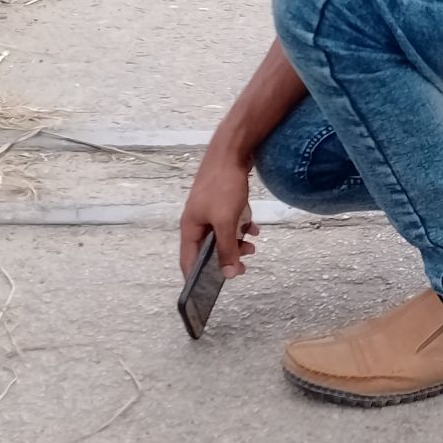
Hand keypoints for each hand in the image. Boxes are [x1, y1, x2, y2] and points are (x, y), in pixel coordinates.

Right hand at [179, 145, 260, 279]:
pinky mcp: (222, 200)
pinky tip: (254, 228)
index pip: (188, 261)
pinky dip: (242, 226)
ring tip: (252, 246)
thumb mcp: (225, 221)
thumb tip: (228, 274)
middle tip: (243, 265)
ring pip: (222, 235)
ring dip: (237, 242)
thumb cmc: (223, 185)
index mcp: (190, 228)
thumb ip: (226, 248)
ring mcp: (209, 209)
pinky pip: (231, 220)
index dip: (197, 278)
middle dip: (226, 257)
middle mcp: (197, 220)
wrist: (232, 151)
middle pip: (208, 249)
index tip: (211, 291)